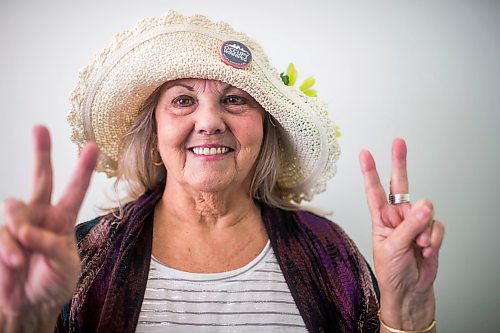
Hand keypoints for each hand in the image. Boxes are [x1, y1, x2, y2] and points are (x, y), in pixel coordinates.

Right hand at [0, 126, 97, 327]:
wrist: (29, 305)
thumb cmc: (53, 282)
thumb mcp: (65, 267)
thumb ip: (52, 247)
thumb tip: (26, 232)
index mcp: (62, 219)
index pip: (74, 190)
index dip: (82, 169)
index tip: (92, 146)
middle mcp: (40, 215)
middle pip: (40, 178)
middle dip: (41, 152)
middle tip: (40, 128)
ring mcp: (17, 224)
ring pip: (14, 207)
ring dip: (19, 233)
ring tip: (22, 261)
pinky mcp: (1, 235)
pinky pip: (1, 233)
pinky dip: (7, 249)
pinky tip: (14, 263)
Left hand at [359, 138, 443, 329]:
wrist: (410, 292)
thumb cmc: (392, 272)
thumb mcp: (393, 248)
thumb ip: (408, 226)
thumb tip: (424, 205)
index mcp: (380, 219)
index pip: (374, 191)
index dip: (370, 172)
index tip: (365, 154)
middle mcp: (397, 217)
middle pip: (401, 186)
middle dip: (399, 163)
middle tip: (399, 143)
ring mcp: (414, 223)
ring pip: (425, 209)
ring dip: (424, 229)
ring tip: (418, 246)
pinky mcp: (429, 232)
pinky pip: (437, 226)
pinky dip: (434, 240)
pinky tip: (427, 250)